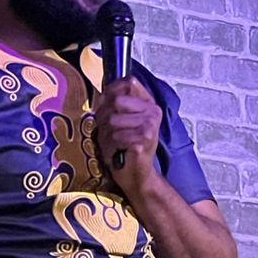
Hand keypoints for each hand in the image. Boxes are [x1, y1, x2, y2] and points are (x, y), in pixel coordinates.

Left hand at [93, 77, 161, 194]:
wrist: (136, 176)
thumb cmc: (124, 148)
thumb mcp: (118, 120)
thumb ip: (114, 103)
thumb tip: (104, 89)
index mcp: (149, 103)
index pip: (128, 82)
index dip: (111, 93)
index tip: (108, 108)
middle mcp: (153, 111)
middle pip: (117, 101)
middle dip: (106, 118)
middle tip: (111, 132)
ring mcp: (150, 125)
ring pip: (113, 119)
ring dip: (107, 134)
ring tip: (115, 143)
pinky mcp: (144, 139)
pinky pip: (116, 136)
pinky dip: (111, 146)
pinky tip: (119, 151)